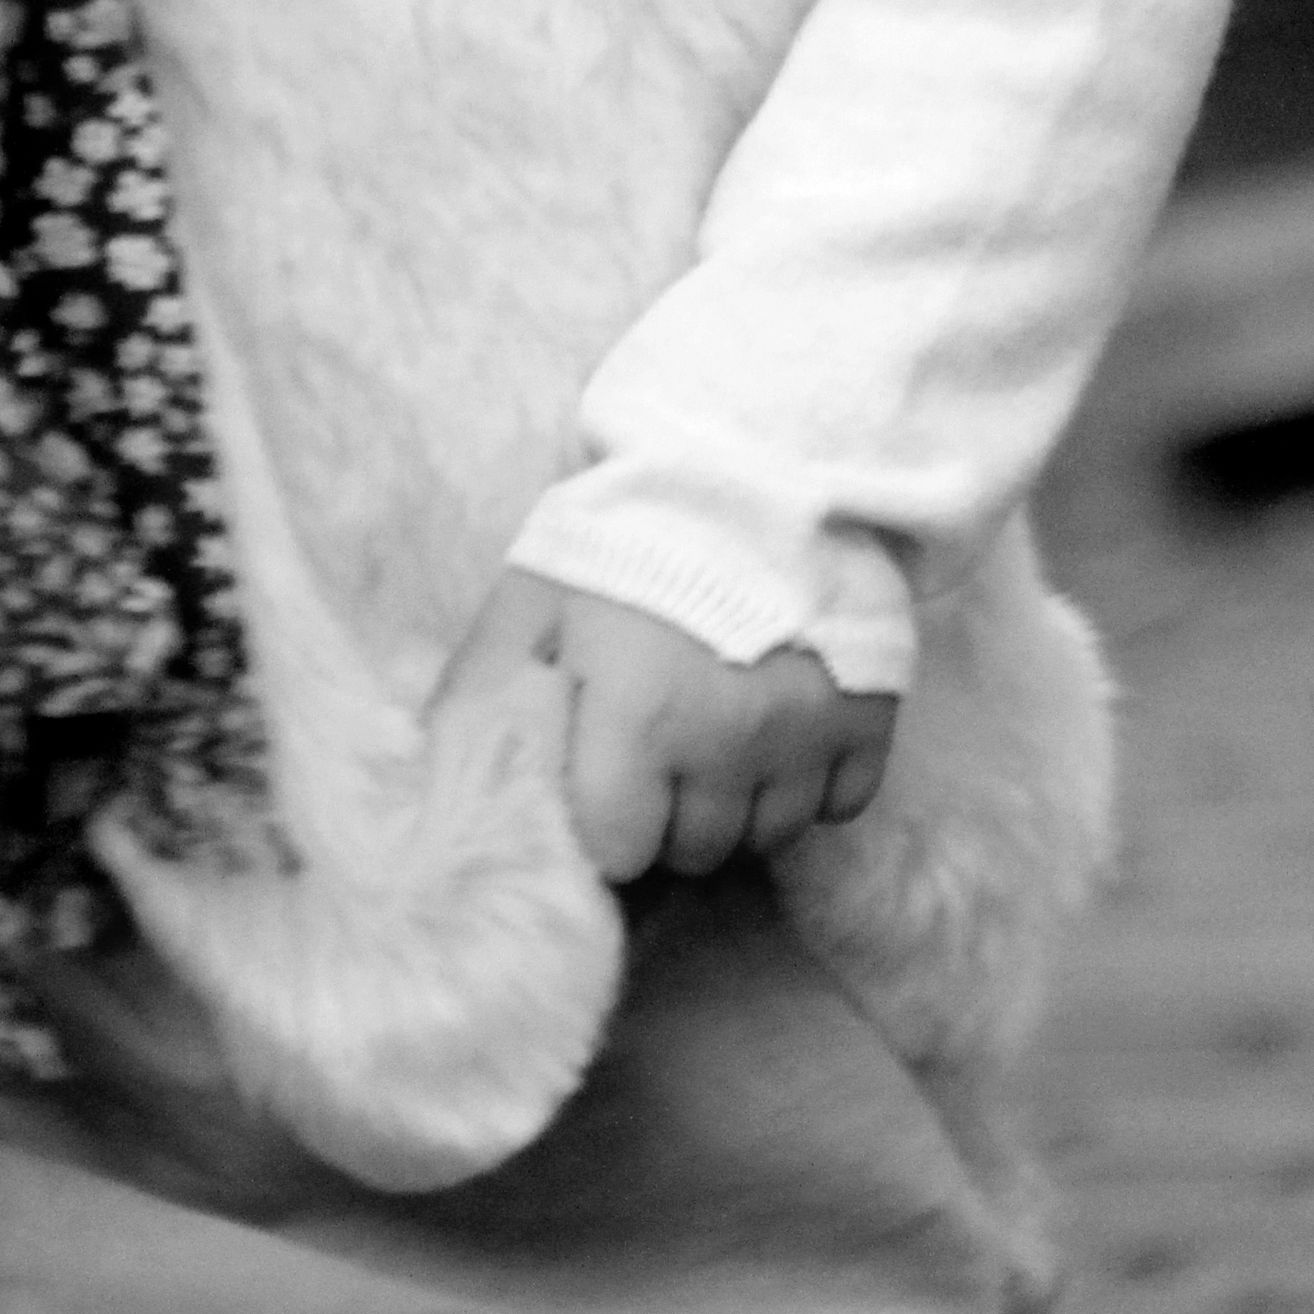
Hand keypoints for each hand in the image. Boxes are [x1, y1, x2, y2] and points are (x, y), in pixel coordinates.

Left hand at [443, 569, 896, 883]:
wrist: (752, 462)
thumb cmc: (627, 537)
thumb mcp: (532, 599)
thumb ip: (483, 694)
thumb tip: (443, 786)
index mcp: (640, 712)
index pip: (618, 848)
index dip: (601, 818)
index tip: (598, 776)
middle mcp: (729, 740)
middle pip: (694, 850)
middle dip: (666, 814)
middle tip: (656, 748)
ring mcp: (807, 736)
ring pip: (765, 837)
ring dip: (734, 805)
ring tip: (713, 735)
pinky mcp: (869, 721)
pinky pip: (837, 806)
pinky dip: (807, 782)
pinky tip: (777, 729)